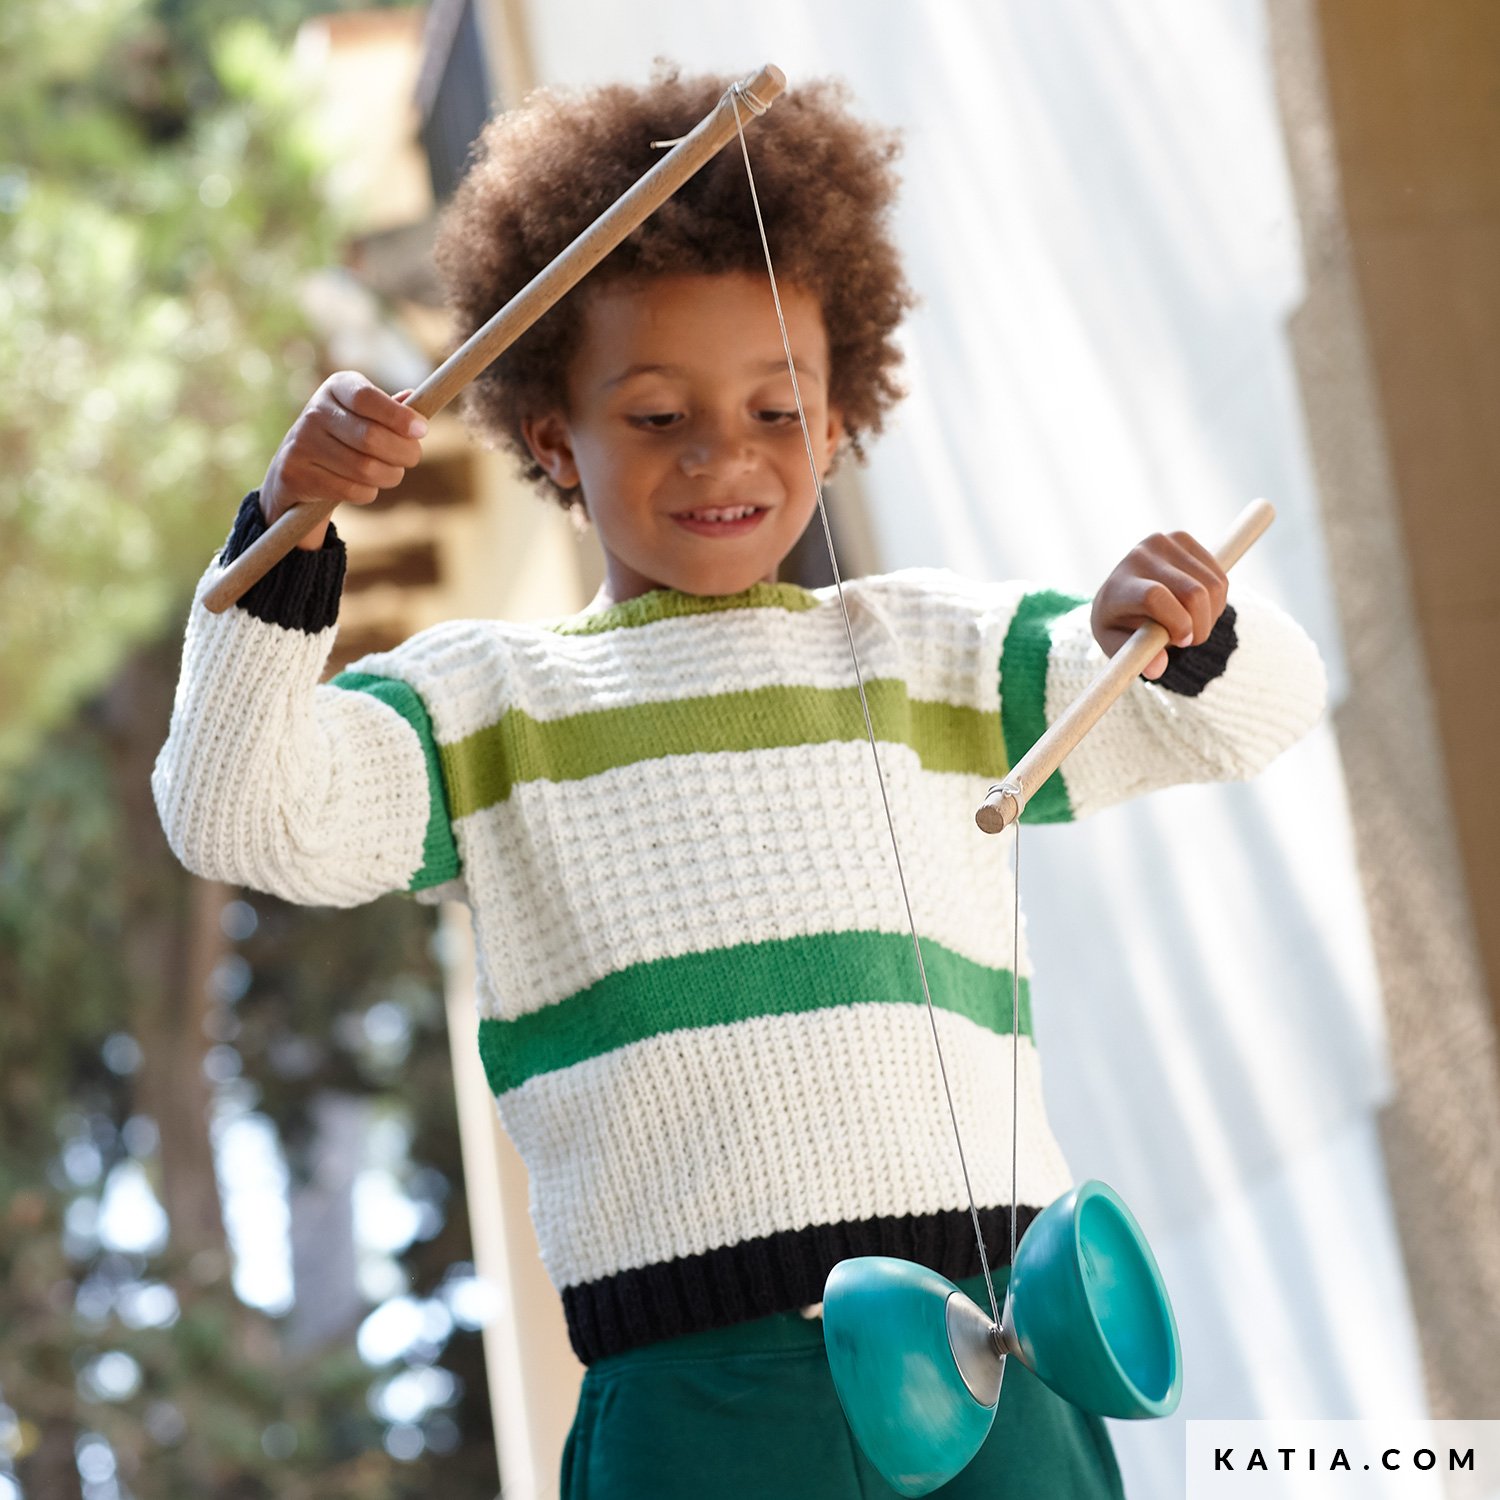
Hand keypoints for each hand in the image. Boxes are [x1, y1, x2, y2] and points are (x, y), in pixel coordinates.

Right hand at [260, 372, 428, 549]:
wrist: (297, 467)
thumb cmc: (346, 436)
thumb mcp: (365, 414)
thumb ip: (391, 409)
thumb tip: (414, 398)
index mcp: (337, 387)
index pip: (367, 397)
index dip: (398, 416)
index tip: (422, 429)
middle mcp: (315, 410)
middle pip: (371, 437)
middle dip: (403, 452)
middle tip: (412, 457)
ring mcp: (302, 442)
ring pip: (365, 468)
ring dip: (389, 475)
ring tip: (391, 472)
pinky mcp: (296, 473)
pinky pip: (351, 490)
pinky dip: (368, 492)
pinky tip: (365, 486)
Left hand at [1091, 531, 1228, 679]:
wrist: (1120, 589)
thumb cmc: (1119, 623)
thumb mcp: (1118, 646)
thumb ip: (1136, 658)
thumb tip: (1157, 668)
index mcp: (1119, 587)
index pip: (1156, 597)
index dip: (1178, 622)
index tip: (1182, 641)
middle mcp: (1139, 557)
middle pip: (1193, 593)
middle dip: (1200, 625)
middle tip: (1190, 640)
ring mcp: (1162, 542)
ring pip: (1213, 586)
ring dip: (1211, 615)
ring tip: (1191, 624)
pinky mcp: (1182, 538)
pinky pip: (1220, 576)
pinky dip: (1217, 600)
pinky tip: (1198, 607)